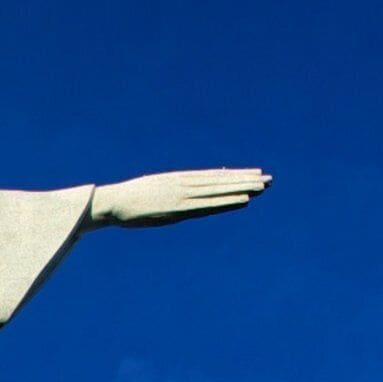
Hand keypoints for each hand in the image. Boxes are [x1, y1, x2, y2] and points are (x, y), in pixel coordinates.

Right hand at [86, 167, 269, 226]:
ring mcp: (183, 195)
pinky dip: (228, 202)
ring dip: (243, 189)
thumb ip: (170, 193)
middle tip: (270, 179)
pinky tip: (245, 200)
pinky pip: (210, 205)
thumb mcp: (153, 191)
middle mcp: (185, 184)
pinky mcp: (179, 208)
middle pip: (222, 182)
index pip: (213, 177)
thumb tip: (181, 198)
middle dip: (246, 180)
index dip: (235, 176)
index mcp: (179, 180)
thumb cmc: (129, 200)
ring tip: (264, 187)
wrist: (112, 203)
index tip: (254, 174)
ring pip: (220, 191)